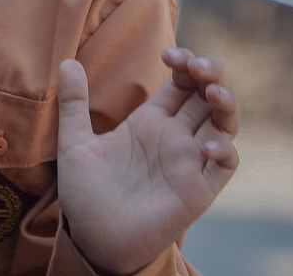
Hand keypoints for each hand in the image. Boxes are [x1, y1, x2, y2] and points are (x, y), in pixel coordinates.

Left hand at [55, 48, 239, 274]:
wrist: (94, 239)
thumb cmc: (86, 193)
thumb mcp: (75, 143)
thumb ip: (73, 104)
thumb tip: (65, 61)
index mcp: (150, 121)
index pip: (181, 82)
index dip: (185, 62)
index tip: (169, 54)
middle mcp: (175, 137)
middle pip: (208, 94)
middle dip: (211, 72)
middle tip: (197, 65)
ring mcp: (190, 161)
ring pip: (225, 122)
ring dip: (227, 102)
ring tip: (214, 91)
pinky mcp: (198, 189)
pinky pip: (226, 164)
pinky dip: (225, 148)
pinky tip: (207, 144)